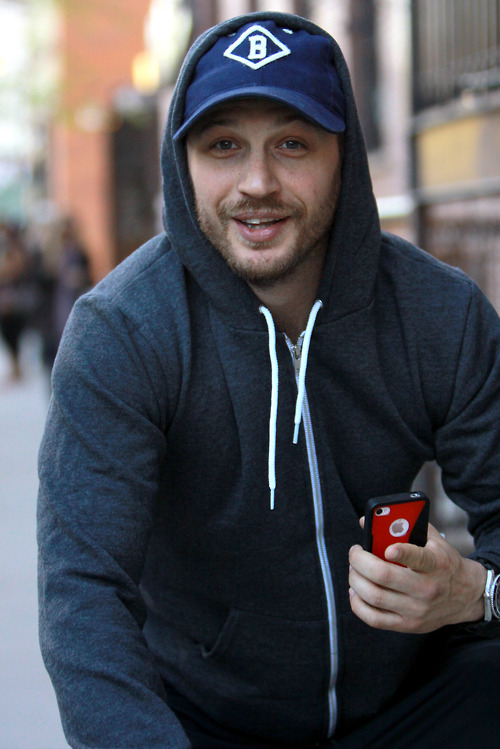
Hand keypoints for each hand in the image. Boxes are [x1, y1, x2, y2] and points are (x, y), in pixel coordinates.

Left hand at [348, 522, 486, 632]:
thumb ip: (406, 527)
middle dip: (359, 561)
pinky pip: (374, 619)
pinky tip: (356, 590)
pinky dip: (357, 604)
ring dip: (355, 580)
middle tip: (355, 552)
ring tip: (354, 569)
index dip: (401, 553)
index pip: (418, 558)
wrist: (467, 595)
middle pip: (384, 576)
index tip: (387, 549)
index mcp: (436, 564)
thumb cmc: (444, 562)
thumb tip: (367, 521)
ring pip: (374, 596)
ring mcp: (417, 610)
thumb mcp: (434, 541)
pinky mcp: (408, 625)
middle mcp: (427, 588)